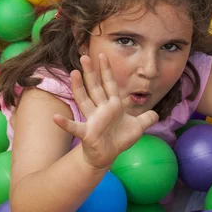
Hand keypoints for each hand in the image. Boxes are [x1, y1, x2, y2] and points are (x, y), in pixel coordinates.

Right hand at [53, 53, 158, 169]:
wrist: (108, 156)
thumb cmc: (119, 139)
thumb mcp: (137, 128)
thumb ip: (147, 119)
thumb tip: (157, 114)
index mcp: (113, 105)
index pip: (109, 84)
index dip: (106, 70)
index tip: (102, 55)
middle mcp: (101, 109)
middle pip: (95, 87)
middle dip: (91, 72)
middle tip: (84, 56)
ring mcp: (92, 120)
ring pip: (84, 100)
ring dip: (78, 87)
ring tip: (73, 73)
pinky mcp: (87, 133)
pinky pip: (75, 127)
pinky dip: (65, 123)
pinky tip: (55, 118)